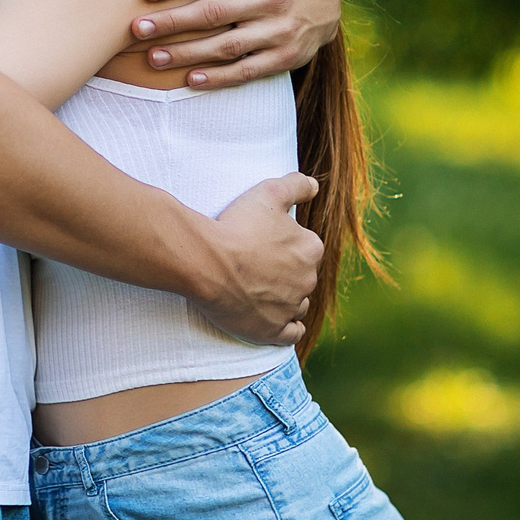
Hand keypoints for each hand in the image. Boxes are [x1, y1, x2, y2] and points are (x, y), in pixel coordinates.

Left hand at [131, 0, 341, 88]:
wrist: (329, 2)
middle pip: (212, 14)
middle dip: (172, 22)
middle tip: (137, 29)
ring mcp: (278, 31)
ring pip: (226, 46)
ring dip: (187, 54)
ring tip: (153, 58)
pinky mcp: (284, 57)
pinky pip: (247, 70)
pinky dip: (219, 78)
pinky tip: (190, 81)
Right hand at [194, 172, 323, 343]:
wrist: (205, 261)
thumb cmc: (236, 225)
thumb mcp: (268, 192)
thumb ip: (296, 185)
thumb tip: (314, 185)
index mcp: (311, 249)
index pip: (306, 249)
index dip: (286, 246)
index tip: (264, 243)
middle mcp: (307, 280)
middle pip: (302, 277)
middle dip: (286, 273)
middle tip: (256, 265)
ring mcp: (290, 308)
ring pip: (298, 304)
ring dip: (286, 299)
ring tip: (260, 291)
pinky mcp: (273, 331)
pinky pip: (291, 334)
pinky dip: (287, 328)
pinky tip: (276, 320)